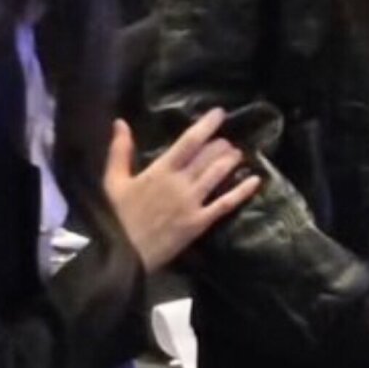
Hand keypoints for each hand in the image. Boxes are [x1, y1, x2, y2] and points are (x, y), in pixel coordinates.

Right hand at [103, 108, 260, 271]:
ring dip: (230, 161)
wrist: (120, 254)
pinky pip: (225, 204)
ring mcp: (192, 203)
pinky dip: (242, 191)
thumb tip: (120, 122)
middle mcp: (180, 183)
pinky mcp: (199, 223)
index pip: (189, 141)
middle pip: (208, 157)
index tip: (219, 113)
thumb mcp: (113, 180)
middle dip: (220, 146)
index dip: (206, 125)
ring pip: (218, 175)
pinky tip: (255, 180)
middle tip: (227, 141)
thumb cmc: (114, 216)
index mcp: (160, 170)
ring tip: (238, 154)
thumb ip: (119, 150)